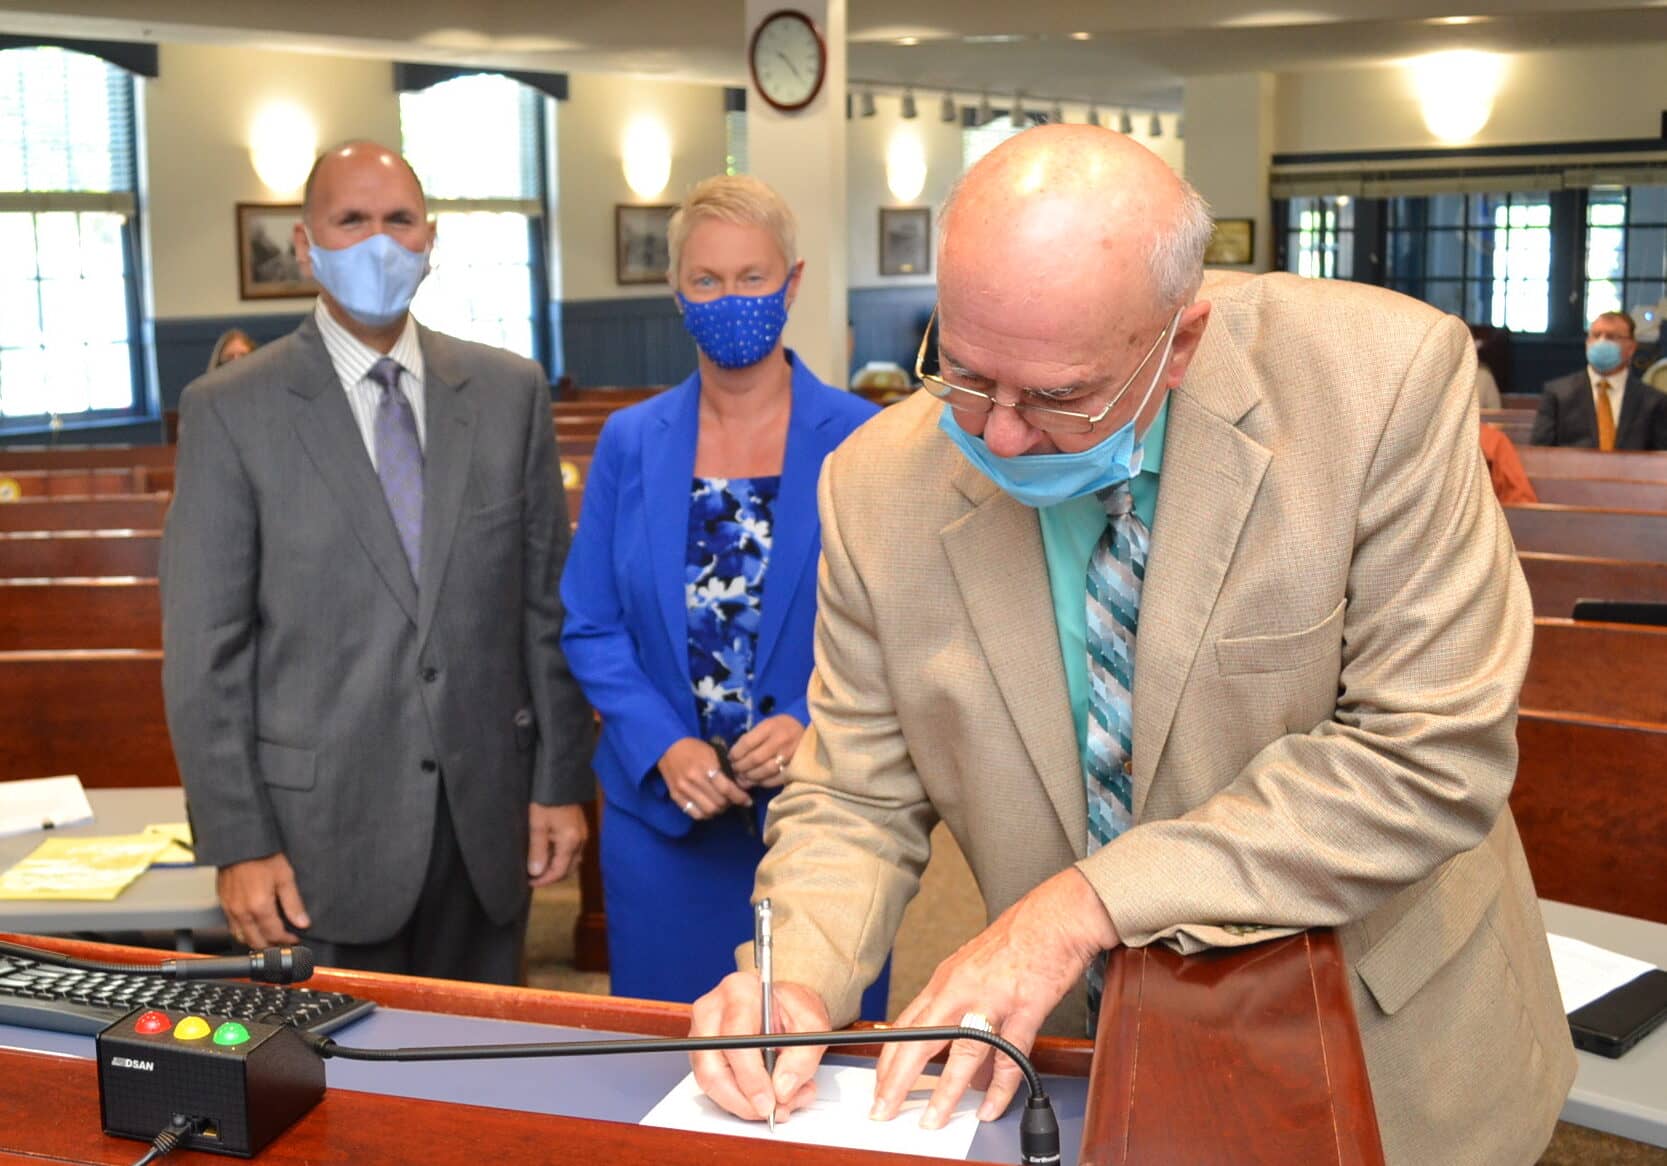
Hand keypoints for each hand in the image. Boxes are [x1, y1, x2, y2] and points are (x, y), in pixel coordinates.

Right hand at [216, 853, 309, 947]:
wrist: (239, 843)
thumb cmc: (262, 856)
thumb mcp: (285, 876)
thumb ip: (293, 903)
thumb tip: (302, 922)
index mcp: (259, 906)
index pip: (274, 935)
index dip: (287, 940)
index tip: (295, 939)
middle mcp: (242, 912)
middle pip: (256, 942)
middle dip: (272, 946)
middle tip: (284, 943)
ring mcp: (230, 909)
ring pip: (241, 937)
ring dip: (256, 941)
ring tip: (270, 938)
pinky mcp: (223, 903)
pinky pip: (231, 927)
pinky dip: (243, 932)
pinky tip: (253, 926)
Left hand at [527, 802, 587, 886]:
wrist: (559, 780)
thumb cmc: (546, 801)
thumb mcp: (537, 825)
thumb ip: (537, 850)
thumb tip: (536, 873)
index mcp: (570, 842)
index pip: (559, 872)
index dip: (544, 880)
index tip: (529, 882)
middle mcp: (580, 841)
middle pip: (568, 869)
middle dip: (552, 877)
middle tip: (534, 877)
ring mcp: (582, 835)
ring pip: (572, 861)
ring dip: (557, 868)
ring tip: (540, 866)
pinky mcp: (580, 829)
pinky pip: (573, 851)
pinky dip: (562, 858)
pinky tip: (549, 853)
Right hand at [659, 738, 750, 819]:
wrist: (667, 747)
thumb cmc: (694, 748)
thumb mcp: (713, 752)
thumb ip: (725, 769)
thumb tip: (741, 785)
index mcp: (706, 765)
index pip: (727, 788)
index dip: (740, 797)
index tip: (748, 800)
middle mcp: (694, 778)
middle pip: (719, 802)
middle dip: (730, 803)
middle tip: (733, 800)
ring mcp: (683, 789)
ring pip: (708, 810)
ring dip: (719, 810)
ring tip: (721, 804)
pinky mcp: (675, 796)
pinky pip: (695, 813)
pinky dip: (705, 814)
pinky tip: (709, 808)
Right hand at [690, 971, 829, 1121]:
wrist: (783, 1004)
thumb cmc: (792, 1008)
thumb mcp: (812, 1026)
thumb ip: (802, 1058)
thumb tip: (781, 1089)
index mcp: (739, 992)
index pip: (735, 1038)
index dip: (750, 1076)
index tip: (769, 1100)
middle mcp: (711, 1010)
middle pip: (712, 1067)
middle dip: (743, 1100)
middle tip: (772, 1111)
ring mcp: (701, 1033)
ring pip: (710, 1082)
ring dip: (744, 1103)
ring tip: (780, 1103)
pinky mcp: (702, 1053)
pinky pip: (713, 1086)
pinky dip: (741, 1100)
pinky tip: (767, 1096)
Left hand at [728, 715, 805, 788]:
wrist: (810, 735)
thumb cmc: (782, 728)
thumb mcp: (767, 724)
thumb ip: (752, 737)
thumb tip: (734, 757)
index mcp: (771, 726)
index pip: (747, 742)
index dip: (736, 753)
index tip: (730, 758)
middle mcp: (780, 740)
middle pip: (755, 758)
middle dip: (741, 767)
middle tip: (735, 770)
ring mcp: (789, 754)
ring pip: (765, 770)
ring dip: (751, 777)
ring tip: (744, 778)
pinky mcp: (795, 767)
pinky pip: (776, 779)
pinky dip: (764, 782)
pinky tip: (757, 781)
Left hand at [871, 868, 1119, 1128]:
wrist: (1053, 916)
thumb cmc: (1016, 939)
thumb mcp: (973, 968)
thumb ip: (961, 1010)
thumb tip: (958, 1057)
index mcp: (945, 981)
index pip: (904, 1025)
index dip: (887, 1059)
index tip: (879, 1085)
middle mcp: (960, 990)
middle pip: (918, 1040)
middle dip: (896, 1081)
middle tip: (883, 1108)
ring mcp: (991, 1000)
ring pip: (960, 1053)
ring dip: (944, 1092)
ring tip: (932, 1119)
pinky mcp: (1024, 1008)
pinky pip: (1009, 1056)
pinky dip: (1000, 1087)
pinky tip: (992, 1106)